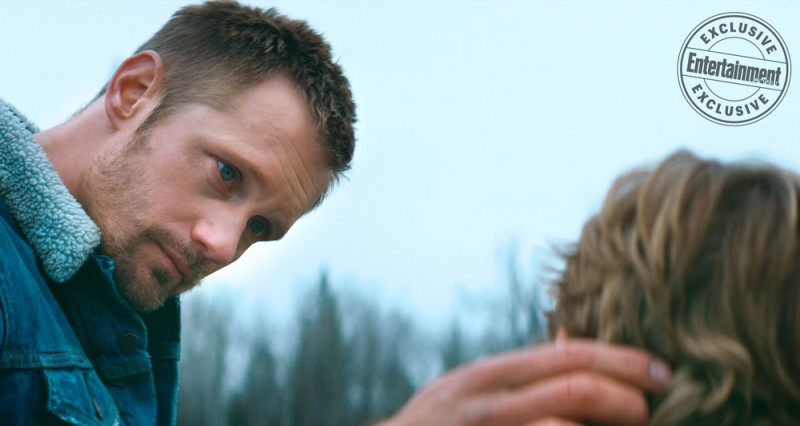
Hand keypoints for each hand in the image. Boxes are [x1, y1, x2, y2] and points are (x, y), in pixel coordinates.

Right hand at [378, 339, 669, 425]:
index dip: (622, 360)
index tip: (661, 372)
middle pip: (576, 386)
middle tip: (650, 409)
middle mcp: (488, 400)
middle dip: (626, 396)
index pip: (569, 356)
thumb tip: (572, 342)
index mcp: (491, 374)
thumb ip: (521, 374)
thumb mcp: (473, 390)